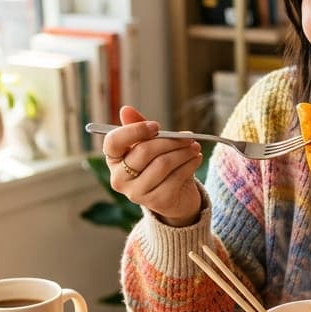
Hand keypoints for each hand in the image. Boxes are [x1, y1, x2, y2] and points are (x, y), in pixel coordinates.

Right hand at [103, 106, 203, 226]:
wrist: (176, 196)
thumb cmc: (159, 165)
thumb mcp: (150, 145)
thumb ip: (139, 128)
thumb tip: (125, 109)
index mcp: (114, 160)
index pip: (113, 142)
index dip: (135, 131)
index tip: (156, 126)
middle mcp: (119, 179)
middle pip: (143, 152)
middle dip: (170, 141)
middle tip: (188, 137)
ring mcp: (136, 193)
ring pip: (162, 164)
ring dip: (183, 153)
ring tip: (195, 147)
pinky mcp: (156, 202)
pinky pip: (175, 178)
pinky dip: (189, 165)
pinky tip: (196, 159)